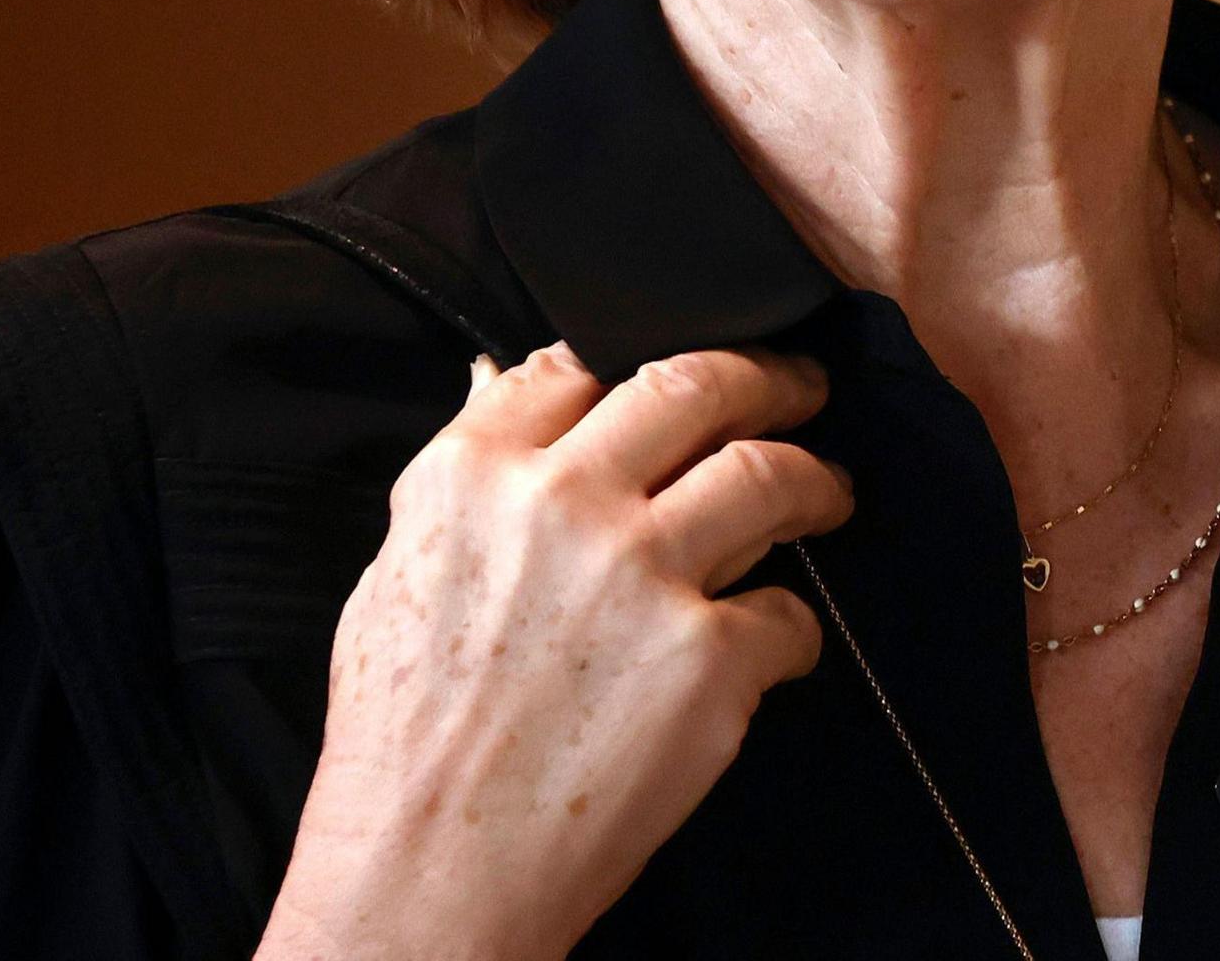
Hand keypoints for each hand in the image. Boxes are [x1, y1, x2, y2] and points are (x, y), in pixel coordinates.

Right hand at [254, 342, 853, 960]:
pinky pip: (789, 613)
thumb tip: (495, 382)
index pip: (581, 361)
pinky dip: (792, 629)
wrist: (430, 867)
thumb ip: (460, 475)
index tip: (678, 369)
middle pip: (697, 387)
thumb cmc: (400, 742)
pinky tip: (777, 645)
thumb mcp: (392, 574)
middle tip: (797, 387)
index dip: (640, 352)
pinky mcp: (709, 659)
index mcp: (475, 474)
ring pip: (770, 474)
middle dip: (764, 377)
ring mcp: (644, 575)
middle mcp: (565, 504)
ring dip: (814, 479)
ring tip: (828, 494)